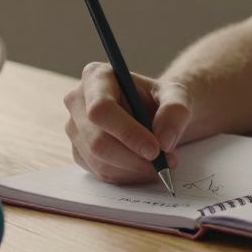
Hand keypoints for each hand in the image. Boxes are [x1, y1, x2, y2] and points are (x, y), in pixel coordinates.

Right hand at [62, 61, 191, 184]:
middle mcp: (77, 101)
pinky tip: (144, 166)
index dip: (127, 132)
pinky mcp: (79, 152)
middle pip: (97, 141)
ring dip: (134, 169)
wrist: (154, 113)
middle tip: (164, 163)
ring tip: (160, 163)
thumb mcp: (177, 95)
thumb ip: (176, 110)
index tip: (155, 149)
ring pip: (99, 161)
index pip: (101, 109)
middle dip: (133, 158)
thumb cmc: (161, 99)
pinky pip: (100, 172)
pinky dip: (127, 175)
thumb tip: (163, 140)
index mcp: (96, 77)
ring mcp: (75, 128)